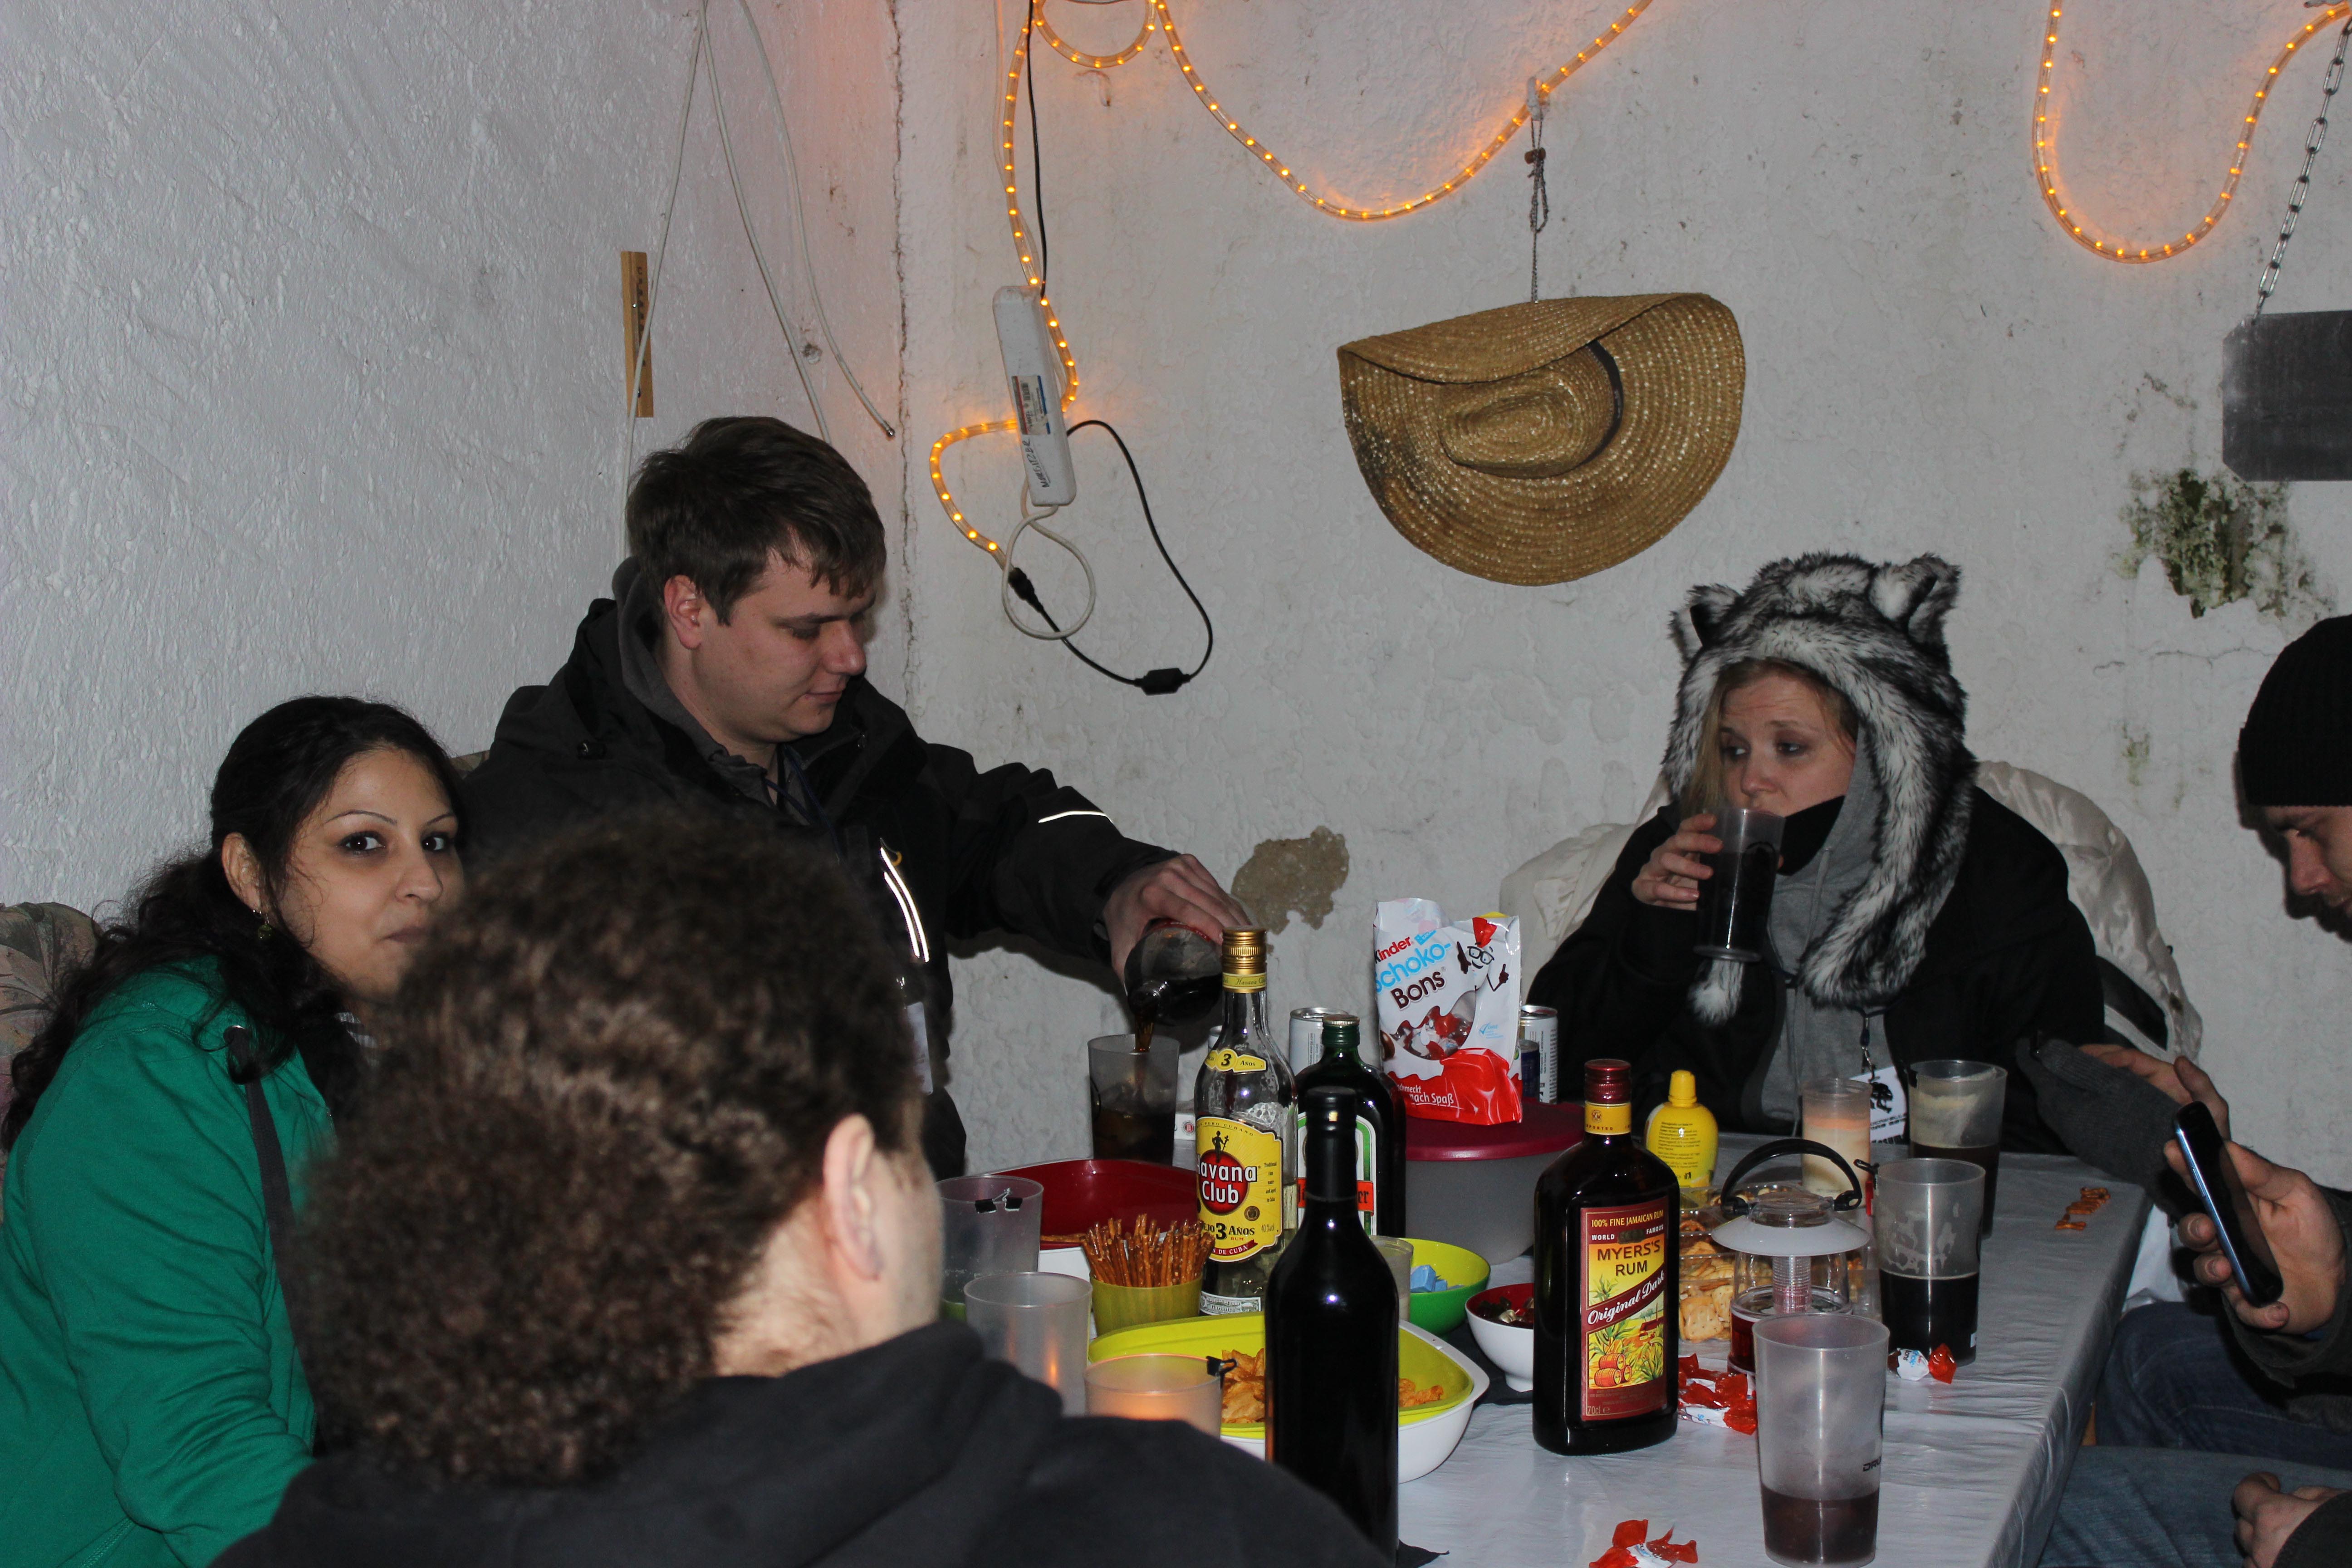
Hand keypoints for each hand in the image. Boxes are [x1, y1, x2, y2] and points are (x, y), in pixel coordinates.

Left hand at [1104, 856, 1249, 980]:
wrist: (1118, 884)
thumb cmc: (1123, 917)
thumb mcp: (1120, 947)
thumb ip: (1129, 974)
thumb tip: (1145, 1004)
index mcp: (1152, 894)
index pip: (1189, 911)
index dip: (1212, 928)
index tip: (1228, 948)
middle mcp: (1168, 876)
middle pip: (1209, 903)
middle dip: (1230, 927)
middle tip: (1244, 951)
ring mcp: (1180, 865)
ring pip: (1216, 894)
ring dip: (1234, 916)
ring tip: (1248, 939)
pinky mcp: (1189, 862)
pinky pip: (1215, 886)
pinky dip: (1228, 904)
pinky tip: (1238, 922)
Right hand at [1631, 814, 1721, 909]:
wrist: (1664, 914)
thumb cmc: (1687, 889)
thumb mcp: (1703, 875)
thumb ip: (1717, 865)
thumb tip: (1745, 858)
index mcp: (1679, 848)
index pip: (1685, 829)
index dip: (1697, 822)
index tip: (1714, 820)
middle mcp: (1664, 854)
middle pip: (1676, 841)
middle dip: (1697, 841)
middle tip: (1718, 846)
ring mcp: (1651, 870)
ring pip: (1666, 860)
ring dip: (1688, 866)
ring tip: (1708, 874)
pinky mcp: (1642, 887)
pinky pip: (1656, 887)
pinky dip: (1675, 892)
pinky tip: (1692, 895)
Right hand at [2080, 1043, 2232, 1140]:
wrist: (2205, 1170)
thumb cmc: (2212, 1137)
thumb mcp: (2214, 1108)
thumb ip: (2201, 1084)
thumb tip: (2179, 1060)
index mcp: (2165, 1078)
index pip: (2132, 1059)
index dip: (2110, 1056)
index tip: (2089, 1062)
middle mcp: (2148, 1085)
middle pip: (2115, 1065)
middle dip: (2092, 1058)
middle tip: (2069, 1061)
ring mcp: (2137, 1102)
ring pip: (2109, 1081)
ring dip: (2088, 1074)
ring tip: (2066, 1074)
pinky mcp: (2129, 1119)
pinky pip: (2109, 1102)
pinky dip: (2092, 1095)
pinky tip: (2076, 1096)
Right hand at [2166, 1138, 2344, 1334]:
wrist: (2337, 1278)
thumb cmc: (2312, 1231)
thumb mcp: (2297, 1193)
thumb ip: (2263, 1174)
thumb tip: (2228, 1149)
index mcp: (2231, 1206)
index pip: (2200, 1185)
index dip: (2184, 1168)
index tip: (2175, 1152)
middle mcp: (2224, 1238)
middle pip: (2192, 1230)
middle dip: (2193, 1228)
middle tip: (2207, 1227)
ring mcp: (2232, 1271)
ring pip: (2204, 1270)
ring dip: (2211, 1269)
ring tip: (2227, 1268)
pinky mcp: (2248, 1303)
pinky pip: (2244, 1311)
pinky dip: (2259, 1313)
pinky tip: (2278, 1310)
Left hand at [2233, 1472, 2340, 1567]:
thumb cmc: (2350, 1531)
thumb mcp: (2334, 1500)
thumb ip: (2307, 1496)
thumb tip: (2293, 1498)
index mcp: (2272, 1517)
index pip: (2245, 1492)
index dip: (2258, 1483)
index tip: (2272, 1482)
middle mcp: (2262, 1547)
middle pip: (2244, 1525)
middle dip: (2259, 1515)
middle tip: (2282, 1513)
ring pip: (2249, 1554)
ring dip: (2261, 1545)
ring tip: (2284, 1542)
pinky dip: (2267, 1565)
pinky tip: (2287, 1561)